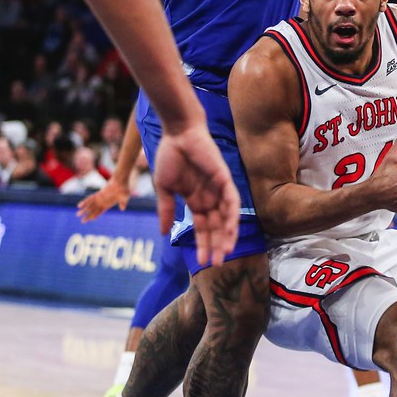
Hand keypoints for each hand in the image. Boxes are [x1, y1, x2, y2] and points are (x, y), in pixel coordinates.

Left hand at [77, 176, 130, 221]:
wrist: (121, 180)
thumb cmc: (124, 189)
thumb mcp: (124, 198)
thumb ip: (123, 203)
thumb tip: (122, 209)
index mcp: (107, 205)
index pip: (99, 212)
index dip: (94, 216)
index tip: (90, 220)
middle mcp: (102, 202)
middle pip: (93, 210)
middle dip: (87, 216)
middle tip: (82, 221)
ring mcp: (100, 198)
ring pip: (90, 205)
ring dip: (84, 210)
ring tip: (77, 214)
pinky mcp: (98, 194)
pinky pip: (90, 198)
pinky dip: (85, 202)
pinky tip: (79, 205)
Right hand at [153, 123, 239, 266]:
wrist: (177, 133)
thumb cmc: (170, 156)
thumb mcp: (165, 188)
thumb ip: (166, 209)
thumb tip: (164, 233)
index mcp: (195, 200)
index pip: (202, 228)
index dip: (203, 244)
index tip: (201, 262)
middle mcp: (209, 197)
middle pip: (217, 226)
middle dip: (217, 245)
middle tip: (217, 263)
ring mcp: (218, 188)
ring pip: (227, 216)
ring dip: (227, 234)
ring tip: (226, 251)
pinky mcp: (224, 178)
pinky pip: (231, 199)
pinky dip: (232, 214)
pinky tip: (230, 229)